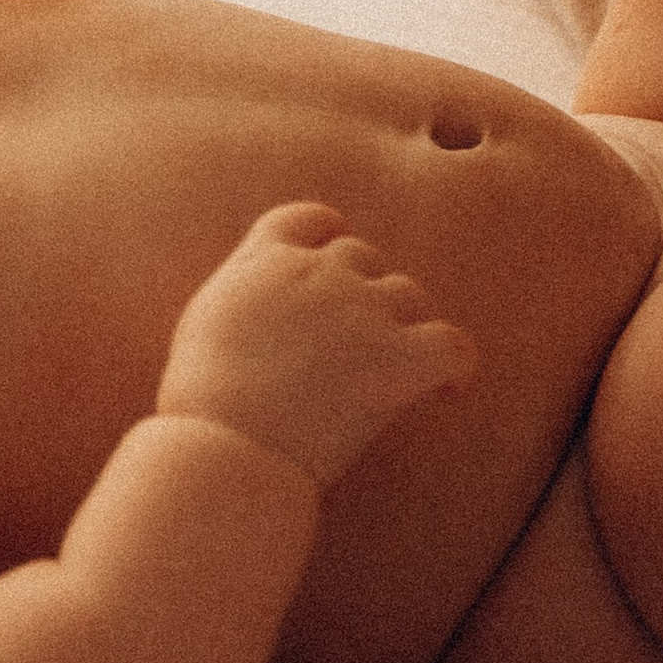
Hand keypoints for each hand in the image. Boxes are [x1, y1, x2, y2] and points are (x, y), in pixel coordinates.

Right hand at [156, 202, 477, 487]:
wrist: (226, 444)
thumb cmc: (204, 402)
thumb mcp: (204, 320)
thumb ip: (244, 291)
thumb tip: (265, 298)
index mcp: (265, 259)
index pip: (310, 219)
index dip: (328, 235)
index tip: (333, 263)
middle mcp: (318, 270)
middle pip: (363, 258)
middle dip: (365, 292)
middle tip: (361, 343)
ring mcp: (362, 310)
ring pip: (409, 295)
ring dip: (407, 325)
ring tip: (401, 369)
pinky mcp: (398, 358)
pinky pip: (454, 345)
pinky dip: (458, 366)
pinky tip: (449, 393)